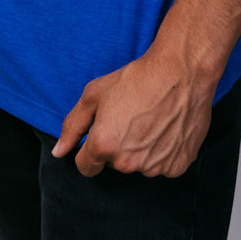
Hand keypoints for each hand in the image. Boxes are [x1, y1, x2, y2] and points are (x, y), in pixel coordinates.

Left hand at [52, 51, 216, 178]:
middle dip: (117, 146)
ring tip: (151, 120)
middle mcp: (128, 163)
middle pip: (114, 164)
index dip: (90, 148)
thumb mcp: (95, 93)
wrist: (181, 71)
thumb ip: (73, 125)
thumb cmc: (136, 78)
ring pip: (139, 165)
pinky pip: (163, 165)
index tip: (103, 132)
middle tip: (130, 117)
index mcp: (104, 145)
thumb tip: (59, 152)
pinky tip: (167, 127)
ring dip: (141, 150)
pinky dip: (163, 151)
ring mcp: (154, 167)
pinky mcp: (177, 166)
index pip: (85, 166)